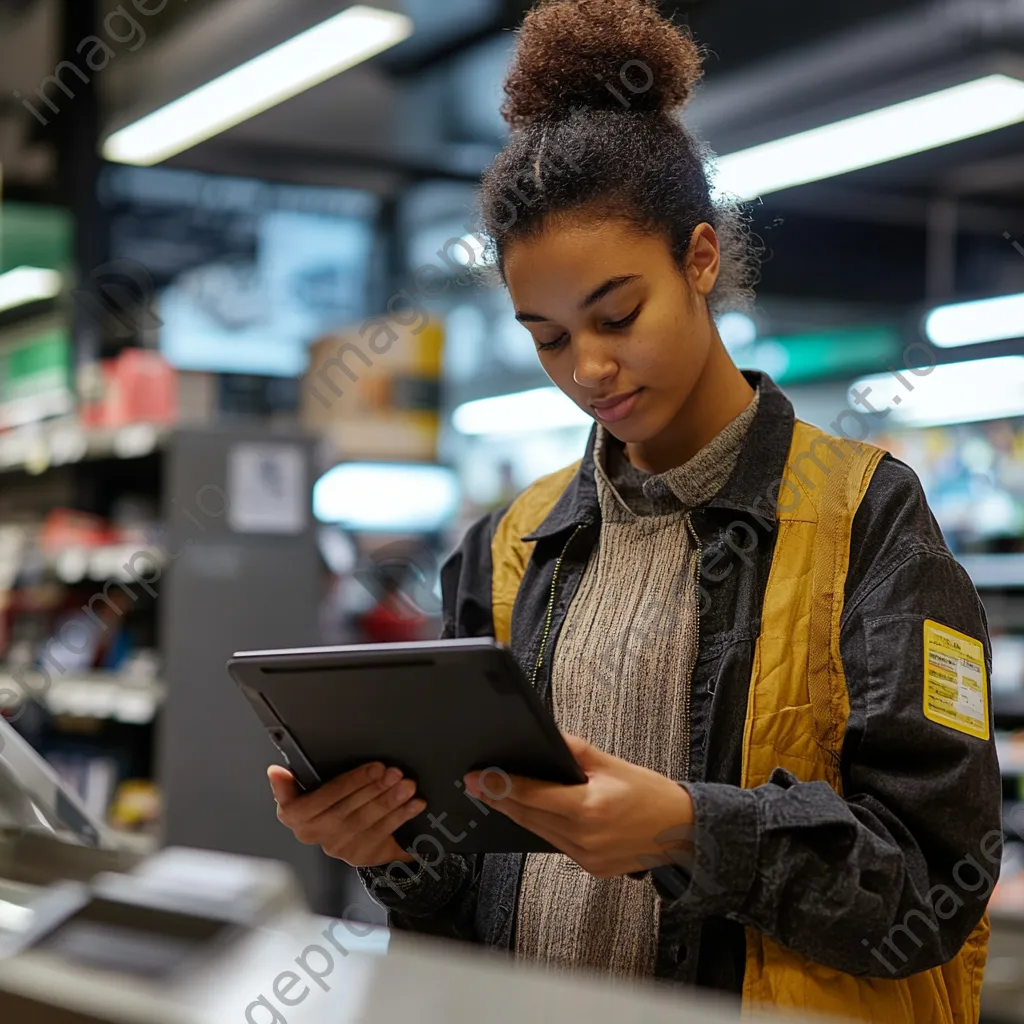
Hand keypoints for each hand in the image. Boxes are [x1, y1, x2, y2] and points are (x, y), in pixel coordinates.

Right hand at [269, 762, 425, 866]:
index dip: (349, 783)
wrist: (350, 831)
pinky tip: (413, 804)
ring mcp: (340, 847)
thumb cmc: (329, 801)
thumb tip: (275, 772)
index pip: (320, 799)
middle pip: (347, 809)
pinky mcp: (361, 855)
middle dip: (375, 787)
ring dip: (390, 801)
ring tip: (406, 784)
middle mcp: (316, 834)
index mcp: (297, 816)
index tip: (372, 767)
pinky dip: (401, 816)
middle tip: (395, 771)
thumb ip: (292, 783)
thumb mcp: (310, 787)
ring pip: (367, 821)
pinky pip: (384, 834)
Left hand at [464, 733, 694, 877]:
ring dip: (517, 813)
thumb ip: (575, 752)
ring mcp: (588, 857)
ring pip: (539, 832)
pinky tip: (530, 813)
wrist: (683, 831)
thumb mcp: (613, 763)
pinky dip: (543, 827)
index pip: (534, 796)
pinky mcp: (591, 868)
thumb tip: (546, 740)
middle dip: (500, 798)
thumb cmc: (650, 793)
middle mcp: (586, 837)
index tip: (477, 777)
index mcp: (591, 807)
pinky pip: (556, 844)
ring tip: (495, 795)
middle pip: (529, 816)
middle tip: (474, 783)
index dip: (501, 786)